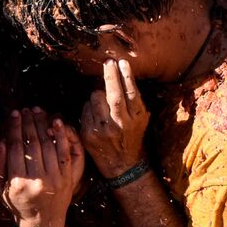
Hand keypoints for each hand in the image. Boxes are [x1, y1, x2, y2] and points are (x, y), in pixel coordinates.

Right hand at [0, 108, 83, 226]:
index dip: (14, 128)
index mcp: (17, 182)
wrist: (42, 224)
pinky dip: (61, 135)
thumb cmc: (17, 205)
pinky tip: (56, 122)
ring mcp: (54, 179)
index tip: (14, 114)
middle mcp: (37, 180)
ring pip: (48, 145)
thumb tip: (1, 141)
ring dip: (43, 125)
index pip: (16, 148)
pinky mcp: (67, 178)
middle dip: (28, 123)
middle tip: (26, 109)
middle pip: (32, 143)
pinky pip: (64, 152)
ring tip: (38, 112)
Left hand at [80, 59, 149, 179]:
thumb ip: (135, 101)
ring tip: (102, 97)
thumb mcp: (141, 120)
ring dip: (97, 93)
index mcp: (136, 118)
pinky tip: (94, 112)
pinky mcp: (88, 134)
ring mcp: (103, 130)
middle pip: (113, 95)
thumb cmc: (132, 136)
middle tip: (108, 62)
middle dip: (110, 75)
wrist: (122, 164)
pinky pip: (85, 110)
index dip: (126, 76)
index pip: (131, 93)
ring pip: (95, 99)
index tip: (122, 62)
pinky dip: (89, 107)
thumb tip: (125, 73)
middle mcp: (120, 124)